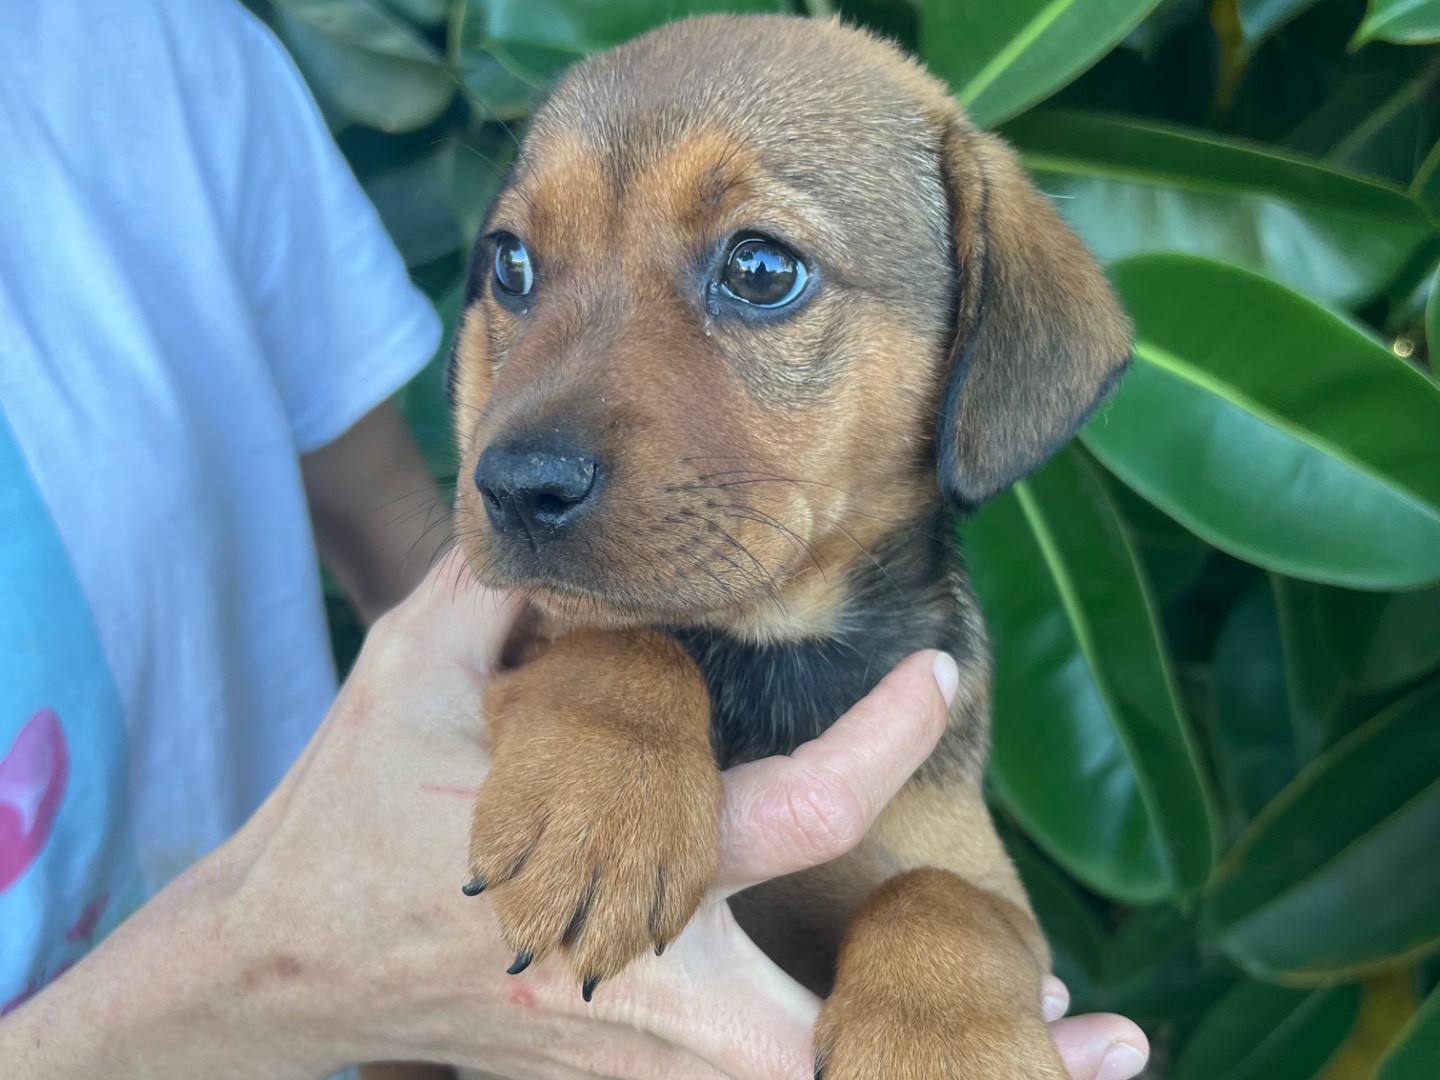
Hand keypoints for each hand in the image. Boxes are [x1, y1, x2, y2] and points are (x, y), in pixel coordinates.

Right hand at [0, 555, 1147, 1078]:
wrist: (280, 972)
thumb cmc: (346, 819)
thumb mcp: (408, 677)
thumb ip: (503, 590)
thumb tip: (575, 506)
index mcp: (600, 867)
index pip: (781, 813)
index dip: (875, 740)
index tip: (936, 671)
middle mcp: (638, 979)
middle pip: (824, 1045)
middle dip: (964, 1048)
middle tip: (1097, 1023)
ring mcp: (631, 1044)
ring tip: (1085, 1053)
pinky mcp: (621, 1063)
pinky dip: (850, 1077)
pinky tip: (927, 1063)